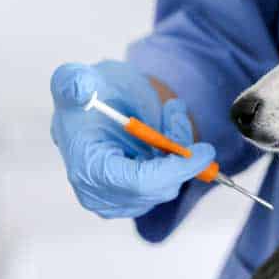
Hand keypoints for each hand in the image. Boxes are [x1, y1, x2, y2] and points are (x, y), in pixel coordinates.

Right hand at [50, 60, 214, 217]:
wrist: (89, 106)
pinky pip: (168, 181)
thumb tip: (80, 89)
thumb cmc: (86, 94)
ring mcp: (118, 201)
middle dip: (178, 148)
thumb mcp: (77, 78)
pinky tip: (163, 129)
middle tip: (176, 111)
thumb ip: (73, 81)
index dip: (175, 169)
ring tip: (169, 113)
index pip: (140, 183)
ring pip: (169, 183)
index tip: (205, 151)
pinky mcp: (134, 199)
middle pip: (160, 186)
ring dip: (176, 146)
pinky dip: (174, 156)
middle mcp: (99, 194)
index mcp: (86, 168)